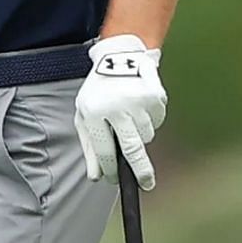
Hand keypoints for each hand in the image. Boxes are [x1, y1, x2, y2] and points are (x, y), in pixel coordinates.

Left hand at [75, 34, 167, 189]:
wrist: (118, 58)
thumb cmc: (99, 91)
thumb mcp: (85, 114)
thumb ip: (89, 146)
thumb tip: (95, 176)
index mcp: (94, 112)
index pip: (104, 150)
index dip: (110, 169)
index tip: (115, 179)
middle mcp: (116, 108)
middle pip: (132, 149)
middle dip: (140, 171)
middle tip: (146, 183)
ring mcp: (138, 102)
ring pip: (146, 136)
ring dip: (140, 135)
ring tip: (129, 118)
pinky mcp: (155, 97)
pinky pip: (156, 122)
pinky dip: (149, 121)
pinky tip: (138, 107)